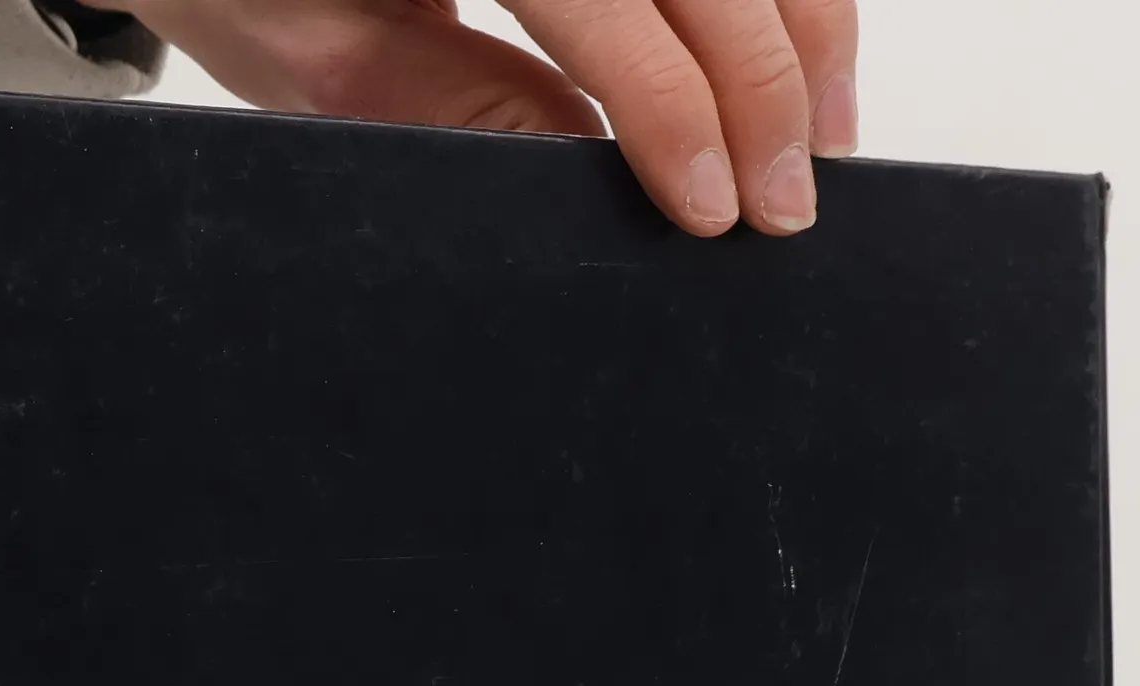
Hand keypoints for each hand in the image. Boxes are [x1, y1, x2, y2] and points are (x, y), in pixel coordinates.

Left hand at [109, 0, 858, 237]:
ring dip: (803, 21)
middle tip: (788, 206)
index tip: (719, 212)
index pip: (612, 4)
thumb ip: (460, 110)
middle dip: (769, 82)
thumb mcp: (320, 60)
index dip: (681, 110)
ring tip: (818, 135)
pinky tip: (799, 44)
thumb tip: (602, 171)